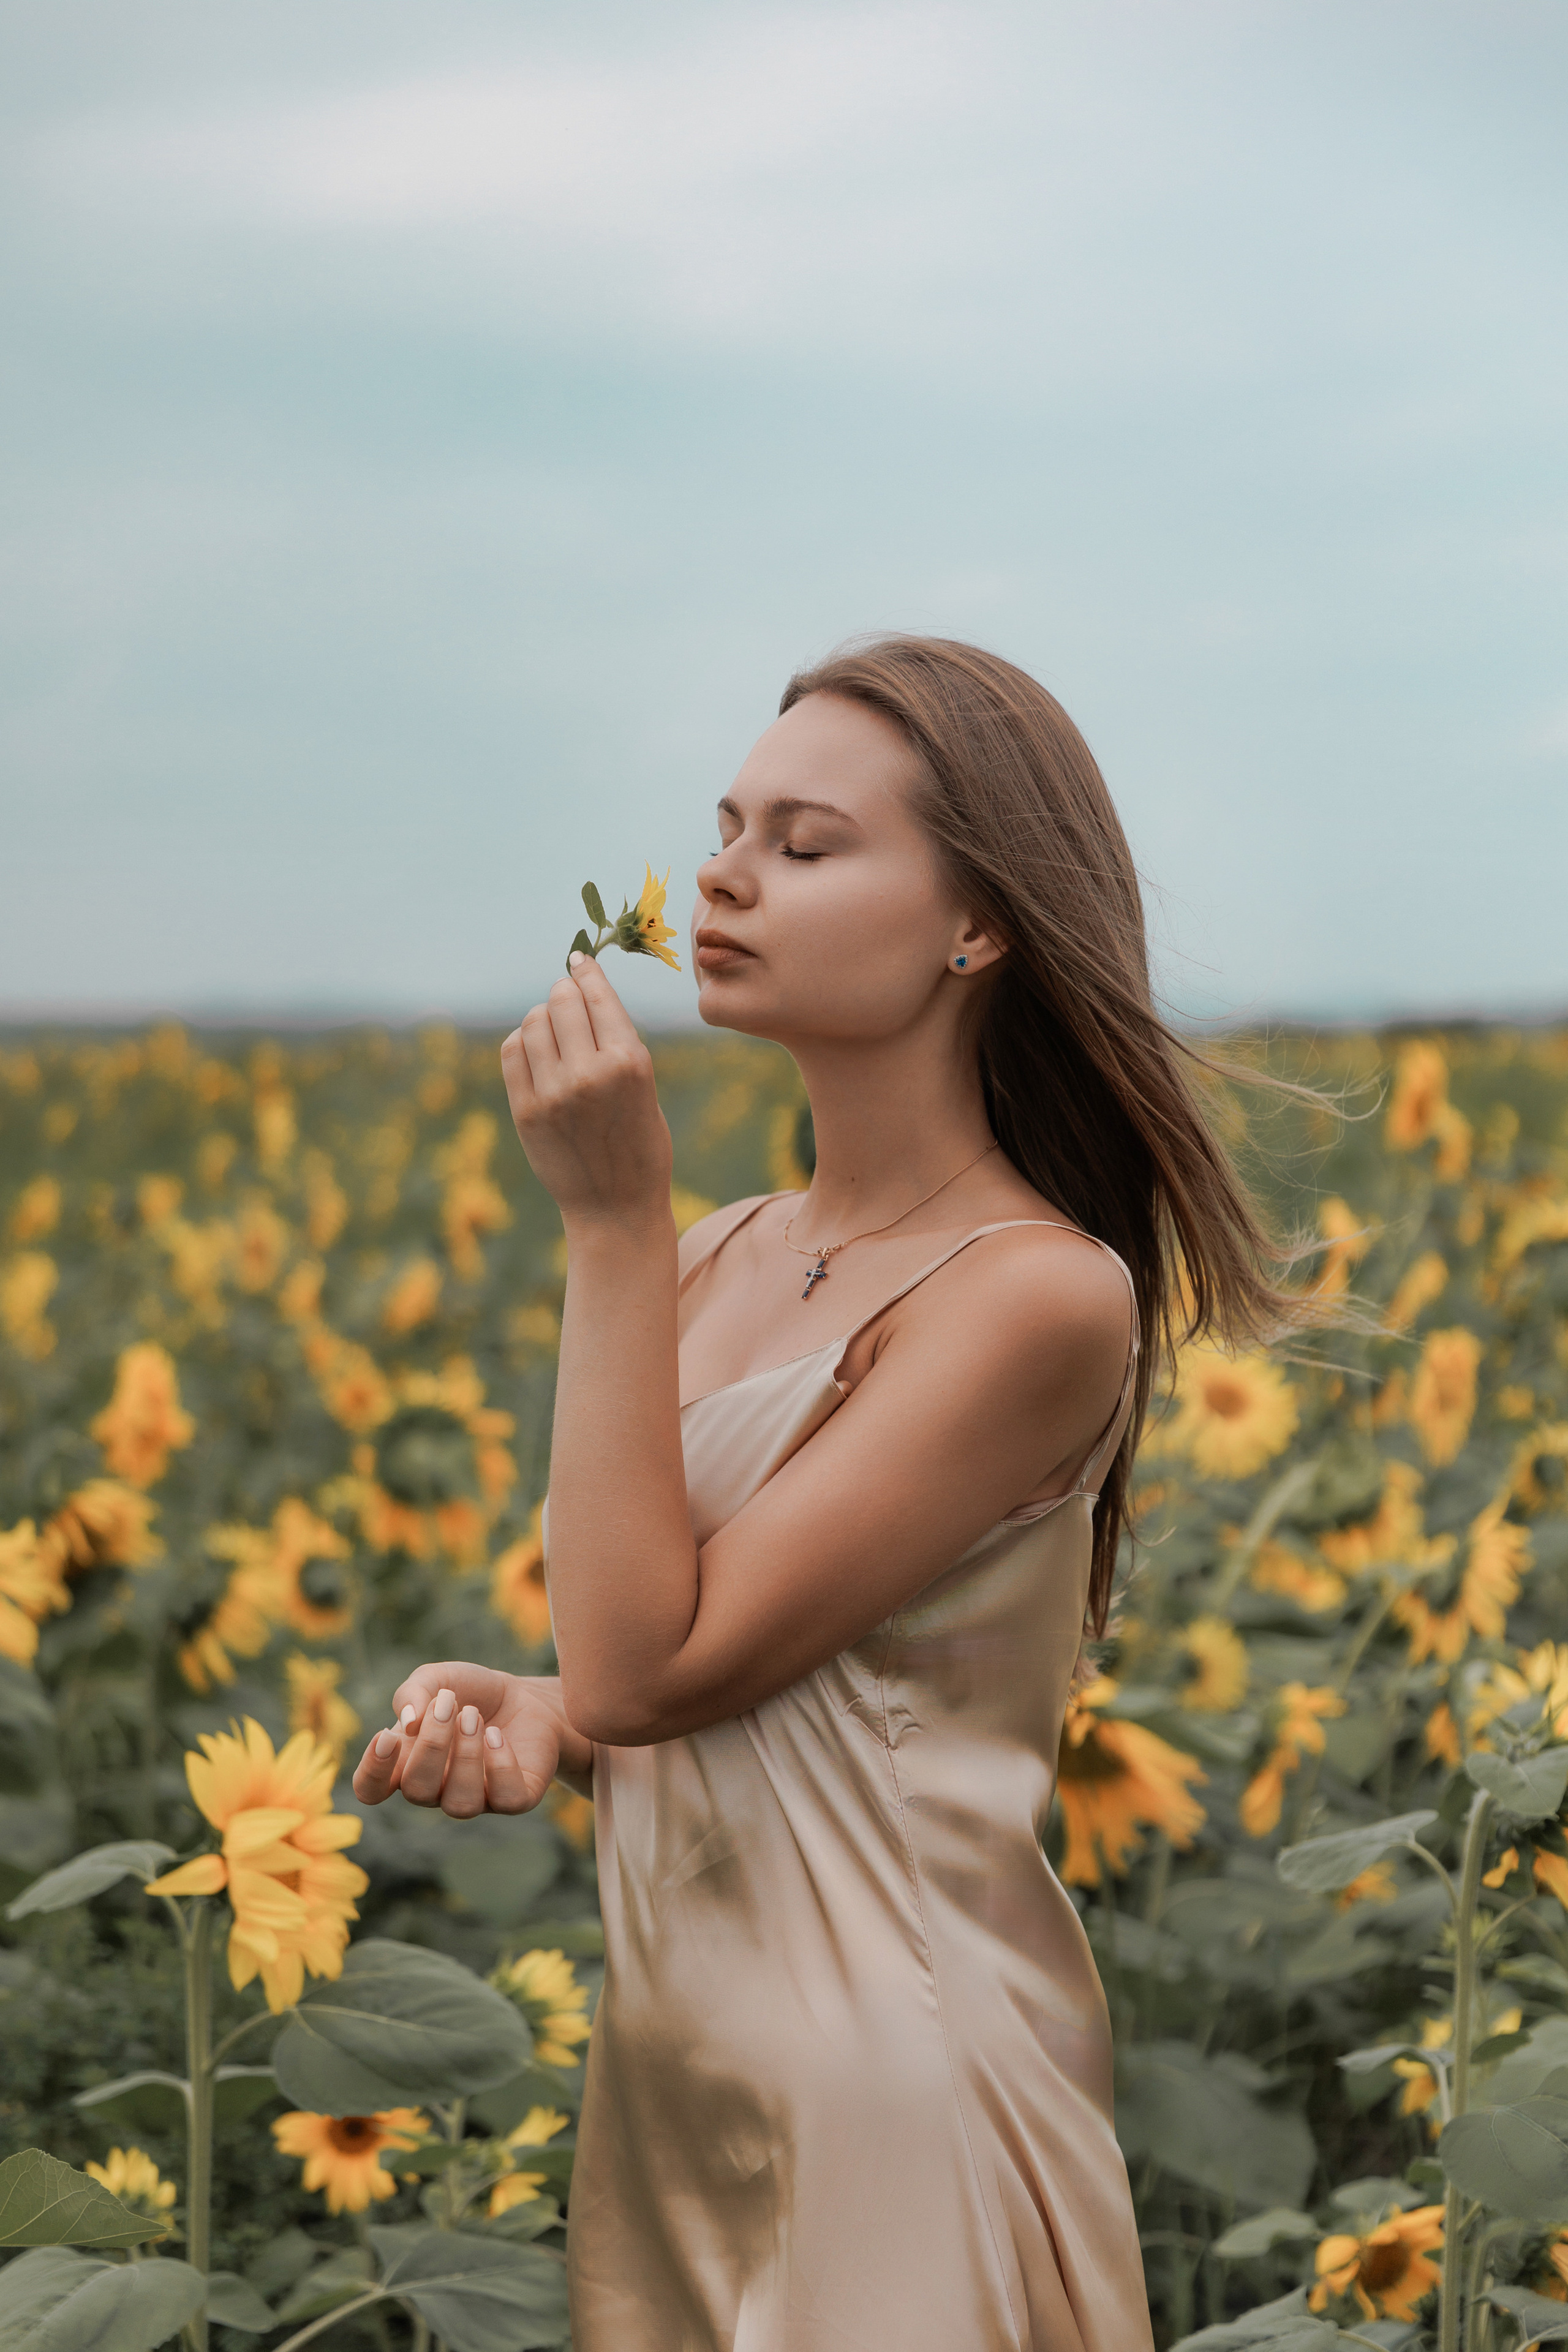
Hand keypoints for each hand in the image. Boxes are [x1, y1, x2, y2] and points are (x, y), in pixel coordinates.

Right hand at [350, 1663, 584, 1819]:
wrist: (526, 1695)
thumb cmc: (471, 1692)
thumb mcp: (437, 1678)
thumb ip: (413, 1692)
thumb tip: (408, 1722)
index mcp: (406, 1764)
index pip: (371, 1789)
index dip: (372, 1771)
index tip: (387, 1735)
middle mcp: (436, 1790)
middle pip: (417, 1792)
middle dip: (432, 1745)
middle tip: (448, 1703)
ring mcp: (475, 1799)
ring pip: (461, 1804)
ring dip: (466, 1757)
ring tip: (474, 1716)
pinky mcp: (513, 1799)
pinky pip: (505, 1800)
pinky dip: (501, 1766)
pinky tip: (497, 1735)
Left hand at [500, 955, 672, 1224]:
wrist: (616, 1207)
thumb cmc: (640, 1144)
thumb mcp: (645, 1087)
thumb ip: (615, 1041)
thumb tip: (579, 989)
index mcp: (629, 1062)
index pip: (597, 994)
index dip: (585, 971)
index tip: (578, 958)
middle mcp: (589, 1073)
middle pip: (561, 1000)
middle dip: (565, 992)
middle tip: (568, 997)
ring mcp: (553, 1093)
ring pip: (533, 1021)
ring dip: (543, 1018)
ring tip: (557, 1036)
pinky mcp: (526, 1110)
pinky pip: (513, 1051)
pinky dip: (523, 1043)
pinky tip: (538, 1054)